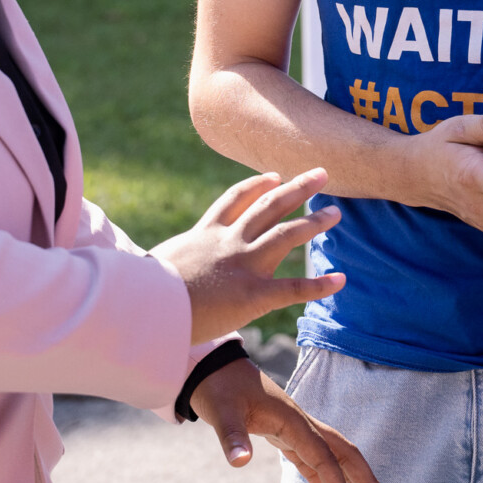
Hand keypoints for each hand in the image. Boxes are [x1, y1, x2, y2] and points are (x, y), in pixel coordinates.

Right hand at [152, 170, 344, 343]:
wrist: (145, 308)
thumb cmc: (142, 291)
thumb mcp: (154, 263)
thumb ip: (170, 261)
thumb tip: (153, 268)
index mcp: (205, 234)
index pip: (235, 200)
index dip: (258, 185)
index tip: (275, 176)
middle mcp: (228, 242)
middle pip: (269, 206)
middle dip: (298, 189)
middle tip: (321, 174)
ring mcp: (243, 266)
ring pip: (287, 236)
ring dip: (314, 222)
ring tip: (336, 212)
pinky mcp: (252, 295)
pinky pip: (293, 289)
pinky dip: (319, 286)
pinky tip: (340, 280)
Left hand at [187, 357, 393, 482]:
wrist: (213, 367)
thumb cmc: (218, 388)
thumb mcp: (220, 412)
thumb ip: (232, 437)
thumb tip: (240, 462)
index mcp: (292, 419)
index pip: (323, 457)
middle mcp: (300, 422)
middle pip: (343, 451)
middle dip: (366, 479)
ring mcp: (294, 427)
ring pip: (333, 454)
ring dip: (352, 477)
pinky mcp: (284, 433)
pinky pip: (313, 456)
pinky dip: (325, 474)